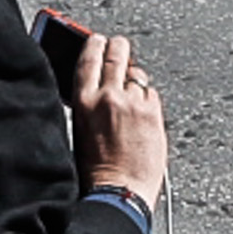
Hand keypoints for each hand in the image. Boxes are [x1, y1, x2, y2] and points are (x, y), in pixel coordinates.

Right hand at [66, 26, 167, 201]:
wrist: (118, 193)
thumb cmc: (94, 172)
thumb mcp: (78, 130)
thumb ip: (87, 103)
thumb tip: (94, 85)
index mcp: (83, 102)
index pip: (89, 57)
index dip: (95, 43)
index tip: (97, 39)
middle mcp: (109, 97)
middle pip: (117, 54)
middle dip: (118, 48)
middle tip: (119, 47)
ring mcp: (133, 104)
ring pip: (137, 74)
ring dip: (133, 78)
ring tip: (130, 89)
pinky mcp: (154, 113)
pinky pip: (151, 93)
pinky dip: (147, 98)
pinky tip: (141, 111)